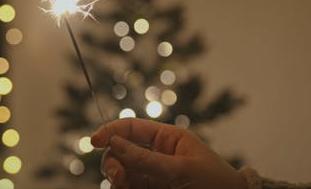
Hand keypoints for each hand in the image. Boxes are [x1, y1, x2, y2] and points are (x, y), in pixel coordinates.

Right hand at [91, 118, 246, 188]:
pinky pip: (128, 186)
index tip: (94, 141)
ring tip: (120, 185)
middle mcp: (156, 154)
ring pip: (121, 170)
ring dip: (115, 176)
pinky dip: (121, 187)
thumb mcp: (182, 169)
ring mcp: (152, 174)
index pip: (132, 127)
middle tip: (117, 176)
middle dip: (113, 159)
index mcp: (167, 138)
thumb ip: (147, 158)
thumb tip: (115, 143)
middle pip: (121, 150)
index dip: (111, 130)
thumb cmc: (216, 183)